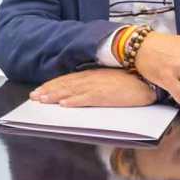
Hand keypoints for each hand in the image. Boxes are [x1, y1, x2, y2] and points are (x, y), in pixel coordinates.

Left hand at [29, 69, 156, 106]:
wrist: (146, 80)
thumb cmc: (128, 80)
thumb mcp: (105, 78)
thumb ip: (91, 81)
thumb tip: (76, 89)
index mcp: (90, 75)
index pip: (66, 80)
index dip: (51, 85)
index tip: (38, 91)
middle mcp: (90, 79)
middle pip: (65, 85)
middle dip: (48, 91)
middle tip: (34, 97)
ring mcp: (97, 87)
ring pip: (71, 91)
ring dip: (56, 96)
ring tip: (43, 100)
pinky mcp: (105, 95)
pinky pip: (87, 99)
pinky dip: (75, 101)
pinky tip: (65, 105)